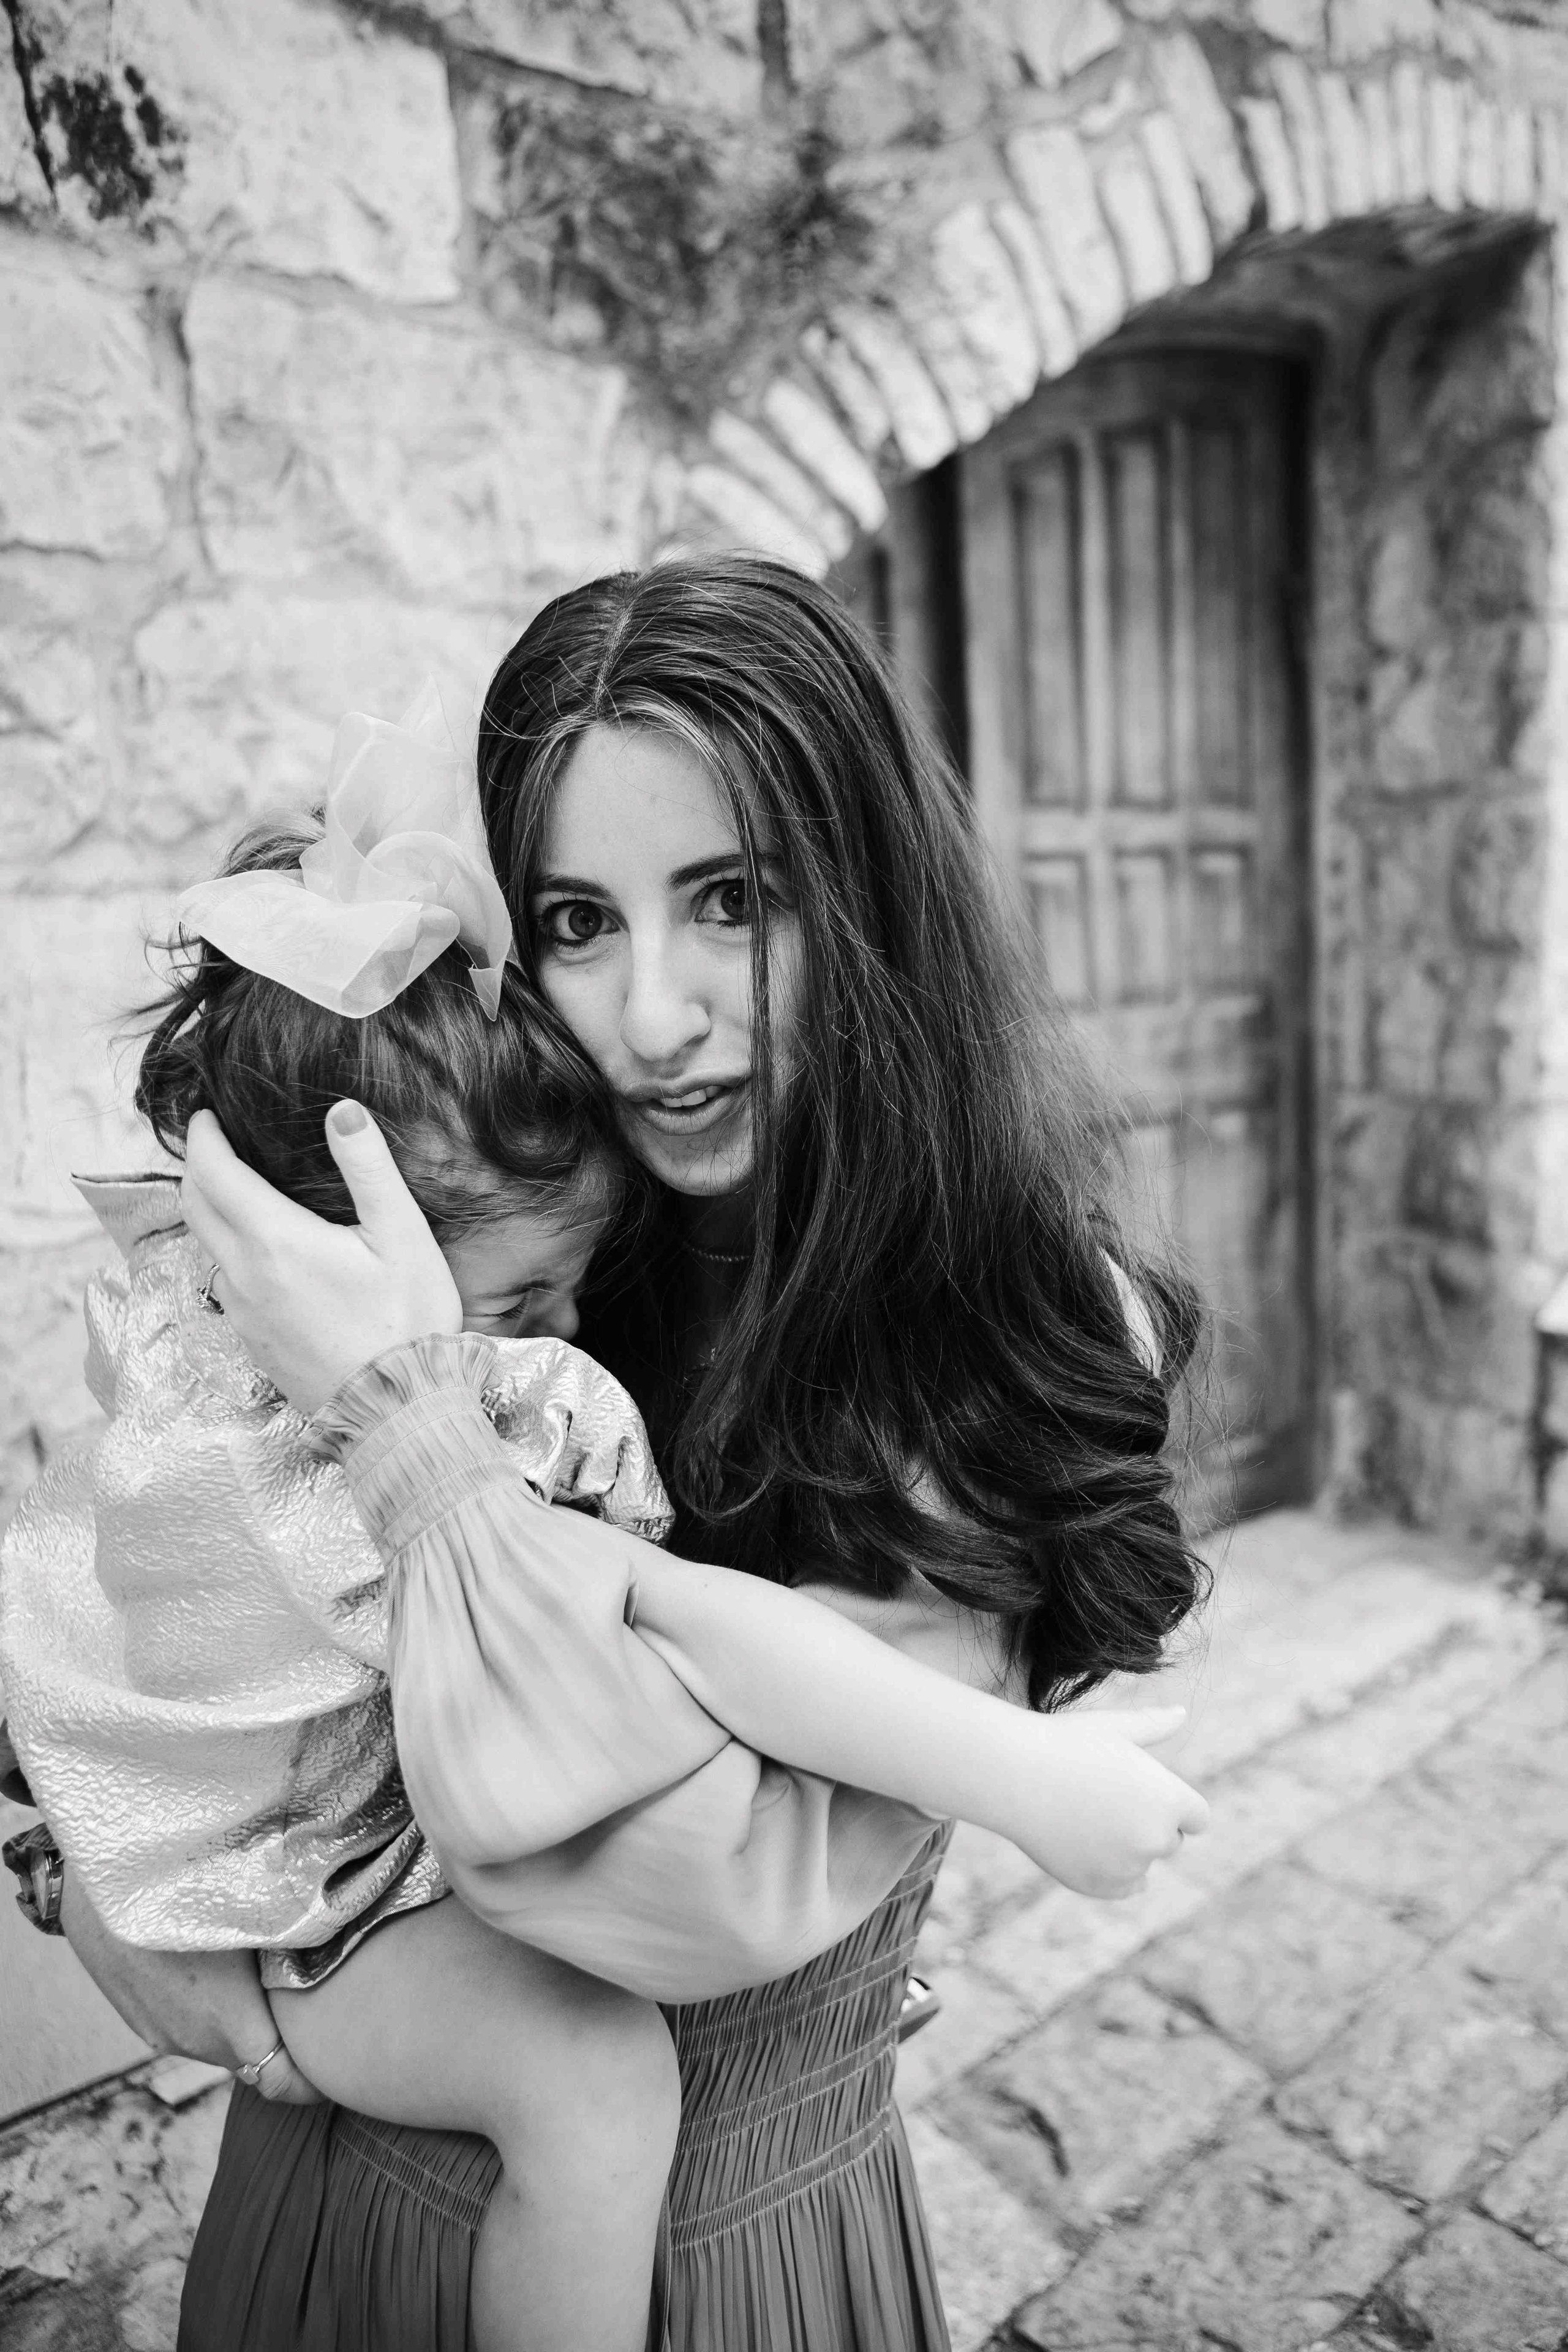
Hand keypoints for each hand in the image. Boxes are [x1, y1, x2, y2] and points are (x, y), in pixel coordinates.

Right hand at [58, 1871, 319, 2098]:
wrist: (97, 1879)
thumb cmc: (185, 1884)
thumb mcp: (256, 1906)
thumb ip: (301, 1936)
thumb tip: (348, 1934)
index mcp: (227, 2025)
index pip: (285, 2083)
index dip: (319, 2075)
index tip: (345, 2048)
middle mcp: (193, 2041)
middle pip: (257, 2057)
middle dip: (288, 2036)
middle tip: (320, 1991)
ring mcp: (160, 2033)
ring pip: (223, 2039)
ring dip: (248, 2015)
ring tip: (269, 1964)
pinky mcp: (140, 2017)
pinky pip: (191, 2023)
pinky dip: (215, 2004)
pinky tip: (221, 1956)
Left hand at [180, 1103, 460, 1413]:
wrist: (398, 1411)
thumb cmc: (408, 1321)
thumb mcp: (402, 1234)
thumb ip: (368, 1166)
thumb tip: (342, 1109)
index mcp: (274, 1240)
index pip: (212, 1173)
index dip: (204, 1138)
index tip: (207, 1117)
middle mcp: (244, 1275)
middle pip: (195, 1207)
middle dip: (198, 1168)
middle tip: (215, 1144)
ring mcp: (243, 1313)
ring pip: (207, 1247)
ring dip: (212, 1212)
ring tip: (240, 1192)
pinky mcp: (252, 1341)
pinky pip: (225, 1285)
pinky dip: (230, 1253)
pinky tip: (263, 1253)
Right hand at [1019, 1706, 1207, 1898]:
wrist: (1013, 1776)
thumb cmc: (1064, 1743)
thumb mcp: (1114, 1728)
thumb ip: (1153, 1725)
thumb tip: (1181, 1713)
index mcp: (1170, 1800)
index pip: (1197, 1818)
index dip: (1174, 1804)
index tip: (1141, 1790)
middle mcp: (1156, 1838)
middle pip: (1170, 1841)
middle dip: (1148, 1824)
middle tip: (1106, 1798)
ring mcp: (1128, 1867)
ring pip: (1143, 1862)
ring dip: (1127, 1847)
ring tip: (1086, 1815)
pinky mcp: (1101, 1887)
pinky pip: (1126, 1886)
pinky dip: (1114, 1872)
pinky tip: (1089, 1845)